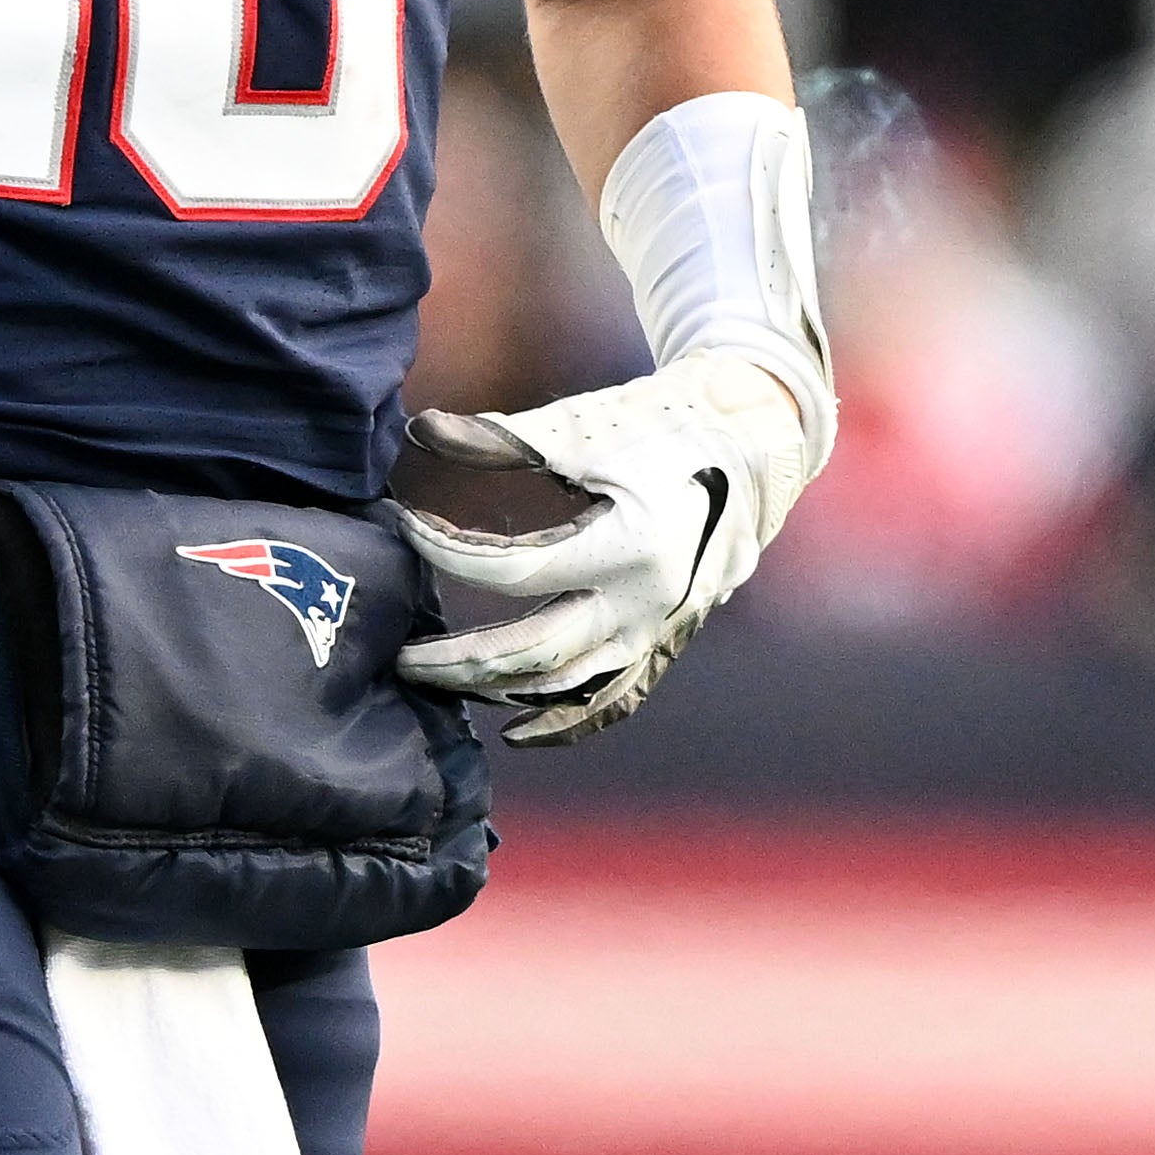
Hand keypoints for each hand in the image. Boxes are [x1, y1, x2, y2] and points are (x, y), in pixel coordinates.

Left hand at [388, 346, 831, 742]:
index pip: (513, 571)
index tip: (404, 529)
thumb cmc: (662, 425)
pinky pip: (614, 699)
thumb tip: (422, 432)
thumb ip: (502, 438)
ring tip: (439, 682)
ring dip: (499, 690)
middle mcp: (649, 603)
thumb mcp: (584, 427)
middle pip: (535, 653)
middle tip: (401, 656)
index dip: (448, 554)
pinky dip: (565, 720)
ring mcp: (661, 630)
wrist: (753, 443)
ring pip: (569, 686)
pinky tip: (517, 730)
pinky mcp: (667, 640)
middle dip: (460, 661)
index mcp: (630, 545)